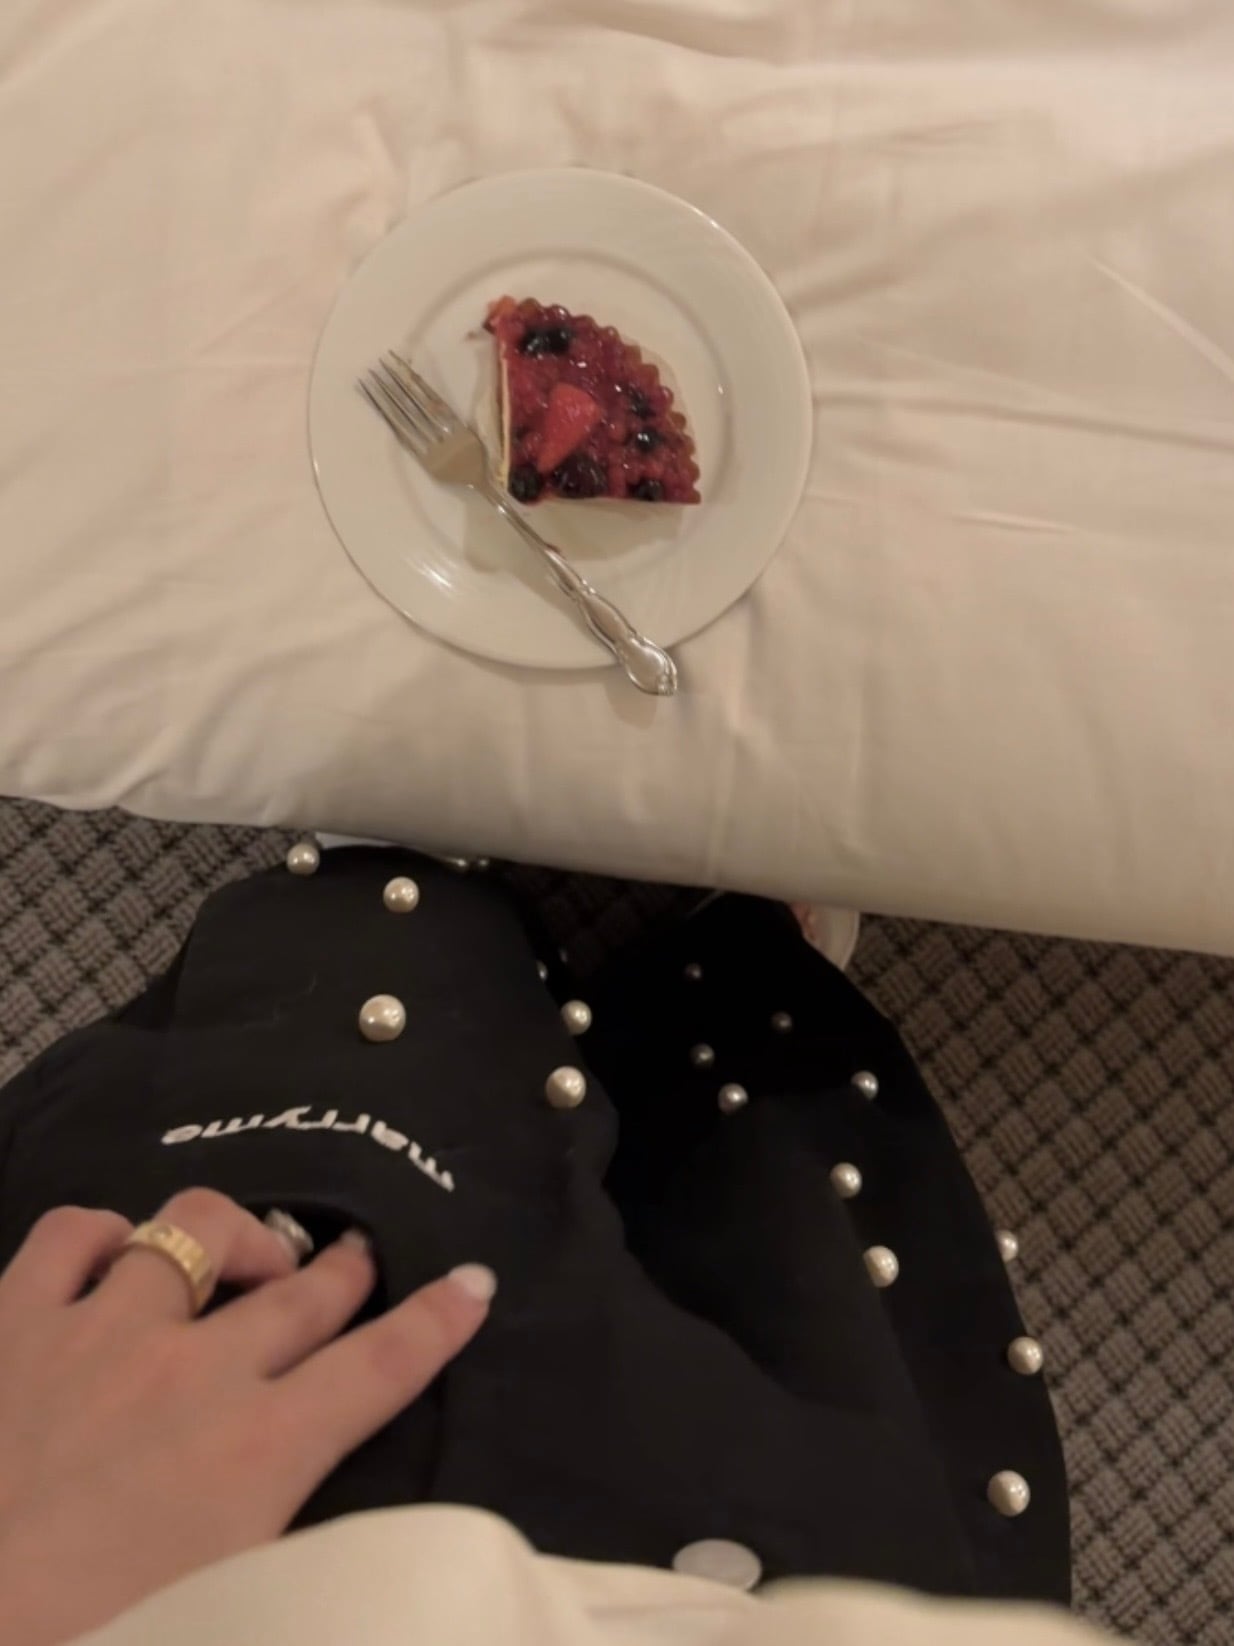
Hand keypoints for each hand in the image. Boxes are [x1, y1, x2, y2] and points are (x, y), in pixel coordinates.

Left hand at [0, 1189, 493, 1645]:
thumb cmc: (93, 1637)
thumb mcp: (233, 1604)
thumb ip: (291, 1541)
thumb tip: (328, 1517)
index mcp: (258, 1451)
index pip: (378, 1369)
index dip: (435, 1322)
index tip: (472, 1283)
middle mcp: (196, 1371)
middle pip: (301, 1293)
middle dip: (345, 1268)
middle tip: (358, 1257)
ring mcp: (102, 1332)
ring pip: (197, 1232)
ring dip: (239, 1237)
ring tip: (246, 1250)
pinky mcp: (14, 1320)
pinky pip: (72, 1234)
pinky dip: (103, 1232)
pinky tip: (114, 1250)